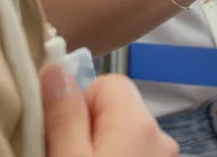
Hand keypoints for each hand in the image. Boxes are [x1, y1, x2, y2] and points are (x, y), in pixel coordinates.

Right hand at [42, 64, 176, 156]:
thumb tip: (56, 68)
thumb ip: (64, 117)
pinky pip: (134, 153)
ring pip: (123, 135)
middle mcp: (161, 136)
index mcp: (139, 124)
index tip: (63, 137)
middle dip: (90, 127)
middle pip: (116, 109)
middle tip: (68, 155)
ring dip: (102, 146)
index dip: (79, 106)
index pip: (108, 83)